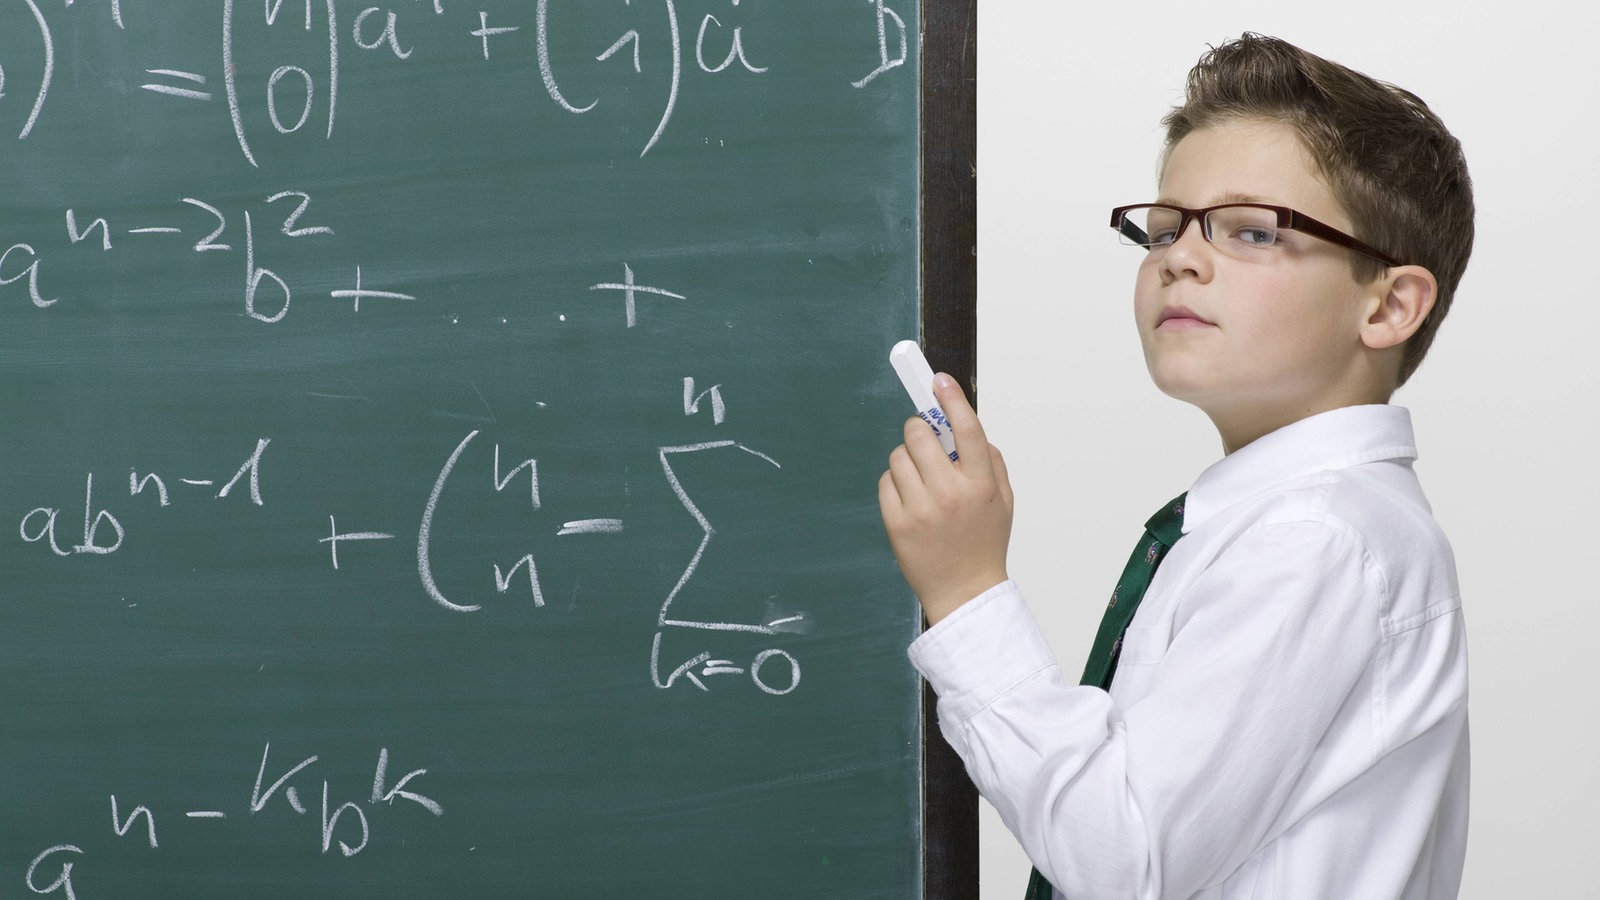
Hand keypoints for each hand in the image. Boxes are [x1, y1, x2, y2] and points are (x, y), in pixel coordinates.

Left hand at [878, 373, 1013, 624]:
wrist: (965, 592)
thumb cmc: (984, 542)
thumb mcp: (1003, 500)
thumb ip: (989, 460)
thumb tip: (964, 424)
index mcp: (980, 484)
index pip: (966, 429)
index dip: (951, 399)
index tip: (939, 380)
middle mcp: (949, 493)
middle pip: (919, 433)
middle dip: (919, 429)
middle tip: (924, 439)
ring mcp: (920, 509)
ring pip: (898, 455)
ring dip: (907, 458)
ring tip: (921, 479)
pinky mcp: (896, 523)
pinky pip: (886, 481)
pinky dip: (895, 482)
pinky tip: (910, 498)